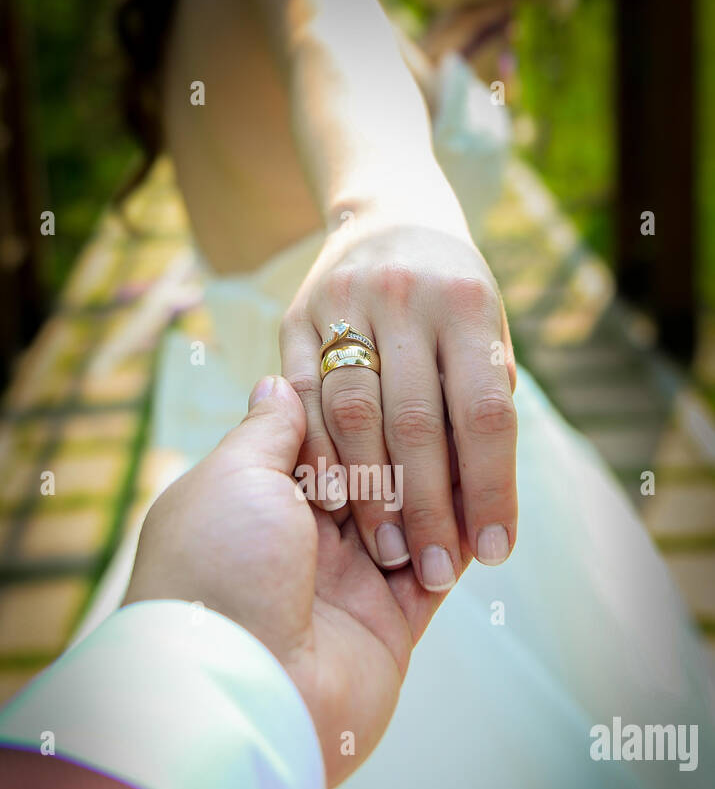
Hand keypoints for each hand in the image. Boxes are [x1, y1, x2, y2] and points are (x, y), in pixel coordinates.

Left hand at [124, 376, 470, 787]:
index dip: (355, 410)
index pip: (316, 441)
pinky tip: (483, 504)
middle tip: (446, 403)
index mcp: (251, 503)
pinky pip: (433, 577)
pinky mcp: (386, 630)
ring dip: (438, 491)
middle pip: (367, 477)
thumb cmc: (219, 573)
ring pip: (407, 522)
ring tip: (476, 442)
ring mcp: (343, 588)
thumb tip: (275, 384)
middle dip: (404, 447)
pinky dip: (457, 545)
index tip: (396, 374)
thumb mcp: (233, 480)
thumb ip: (267, 432)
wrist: (240, 692)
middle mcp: (296, 544)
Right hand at [280, 203, 517, 592]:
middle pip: (416, 422)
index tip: (494, 553)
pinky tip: (335, 507)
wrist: (387, 217)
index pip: (484, 413)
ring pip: (353, 416)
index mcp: (468, 303)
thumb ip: (482, 408)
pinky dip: (318, 459)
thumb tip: (482, 512)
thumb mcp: (484, 336)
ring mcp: (344, 304)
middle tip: (434, 570)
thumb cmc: (451, 304)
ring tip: (388, 553)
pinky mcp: (294, 318)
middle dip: (426, 508)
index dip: (490, 489)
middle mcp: (407, 298)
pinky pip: (301, 402)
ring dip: (371, 495)